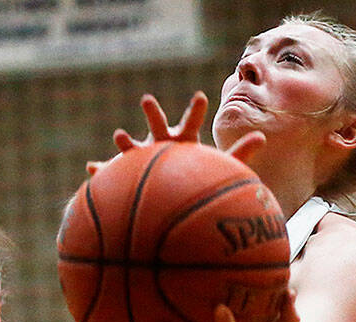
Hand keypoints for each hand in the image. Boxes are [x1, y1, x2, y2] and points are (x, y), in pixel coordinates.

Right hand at [86, 92, 265, 174]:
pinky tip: (92, 169)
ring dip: (126, 141)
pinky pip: (114, 173)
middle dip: (153, 113)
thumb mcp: (220, 165)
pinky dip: (102, 170)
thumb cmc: (197, 174)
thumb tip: (263, 137)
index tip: (201, 96)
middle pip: (158, 125)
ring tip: (120, 135)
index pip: (191, 122)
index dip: (196, 110)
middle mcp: (161, 144)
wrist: (173, 190)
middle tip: (148, 99)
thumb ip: (241, 152)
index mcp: (183, 140)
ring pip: (132, 147)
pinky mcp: (129, 173)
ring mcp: (143, 157)